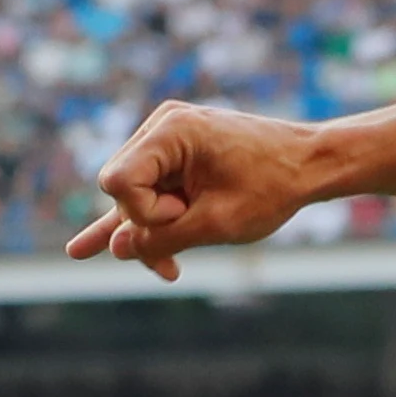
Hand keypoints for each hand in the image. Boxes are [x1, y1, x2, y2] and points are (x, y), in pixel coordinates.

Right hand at [65, 103, 325, 282]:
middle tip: (194, 245)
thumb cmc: (273, 187)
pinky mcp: (175, 158)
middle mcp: (161, 127)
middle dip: (150, 226)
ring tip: (171, 270)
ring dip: (157, 231)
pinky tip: (83, 249)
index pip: (118, 182)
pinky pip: (146, 193)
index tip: (185, 215)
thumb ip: (163, 238)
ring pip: (135, 199)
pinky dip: (137, 223)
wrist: (311, 163)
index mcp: (171, 130)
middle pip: (123, 191)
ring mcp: (166, 141)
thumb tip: (113, 250)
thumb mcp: (218, 223)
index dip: (143, 214)